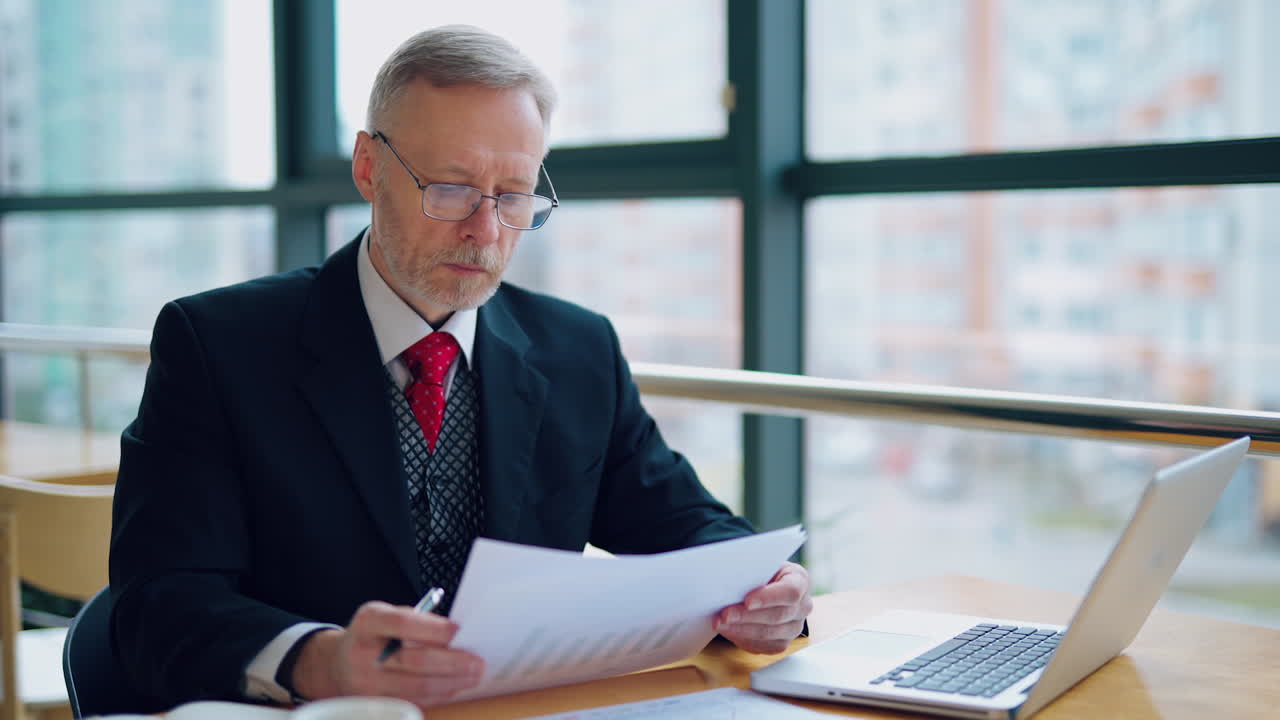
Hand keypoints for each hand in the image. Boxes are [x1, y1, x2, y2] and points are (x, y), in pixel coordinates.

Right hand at [291, 600, 483, 706]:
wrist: (337, 664)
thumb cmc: (374, 636)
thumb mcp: (387, 616)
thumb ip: (418, 621)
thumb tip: (458, 635)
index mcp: (368, 622)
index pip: (402, 623)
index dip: (433, 628)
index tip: (459, 631)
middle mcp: (362, 653)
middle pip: (414, 661)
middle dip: (452, 663)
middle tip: (477, 663)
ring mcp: (365, 684)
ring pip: (416, 688)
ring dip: (451, 683)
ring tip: (472, 677)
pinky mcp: (373, 706)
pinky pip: (413, 702)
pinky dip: (438, 695)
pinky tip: (453, 687)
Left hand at [713, 562, 811, 653]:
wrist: (767, 587)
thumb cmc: (762, 573)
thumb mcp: (761, 564)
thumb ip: (752, 570)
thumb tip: (727, 575)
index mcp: (800, 580)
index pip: (791, 591)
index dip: (769, 597)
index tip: (747, 601)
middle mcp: (803, 606)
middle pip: (777, 615)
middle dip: (747, 616)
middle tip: (724, 615)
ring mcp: (794, 627)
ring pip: (768, 634)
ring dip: (740, 629)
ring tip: (719, 623)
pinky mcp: (782, 643)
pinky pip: (762, 645)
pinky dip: (742, 638)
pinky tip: (727, 630)